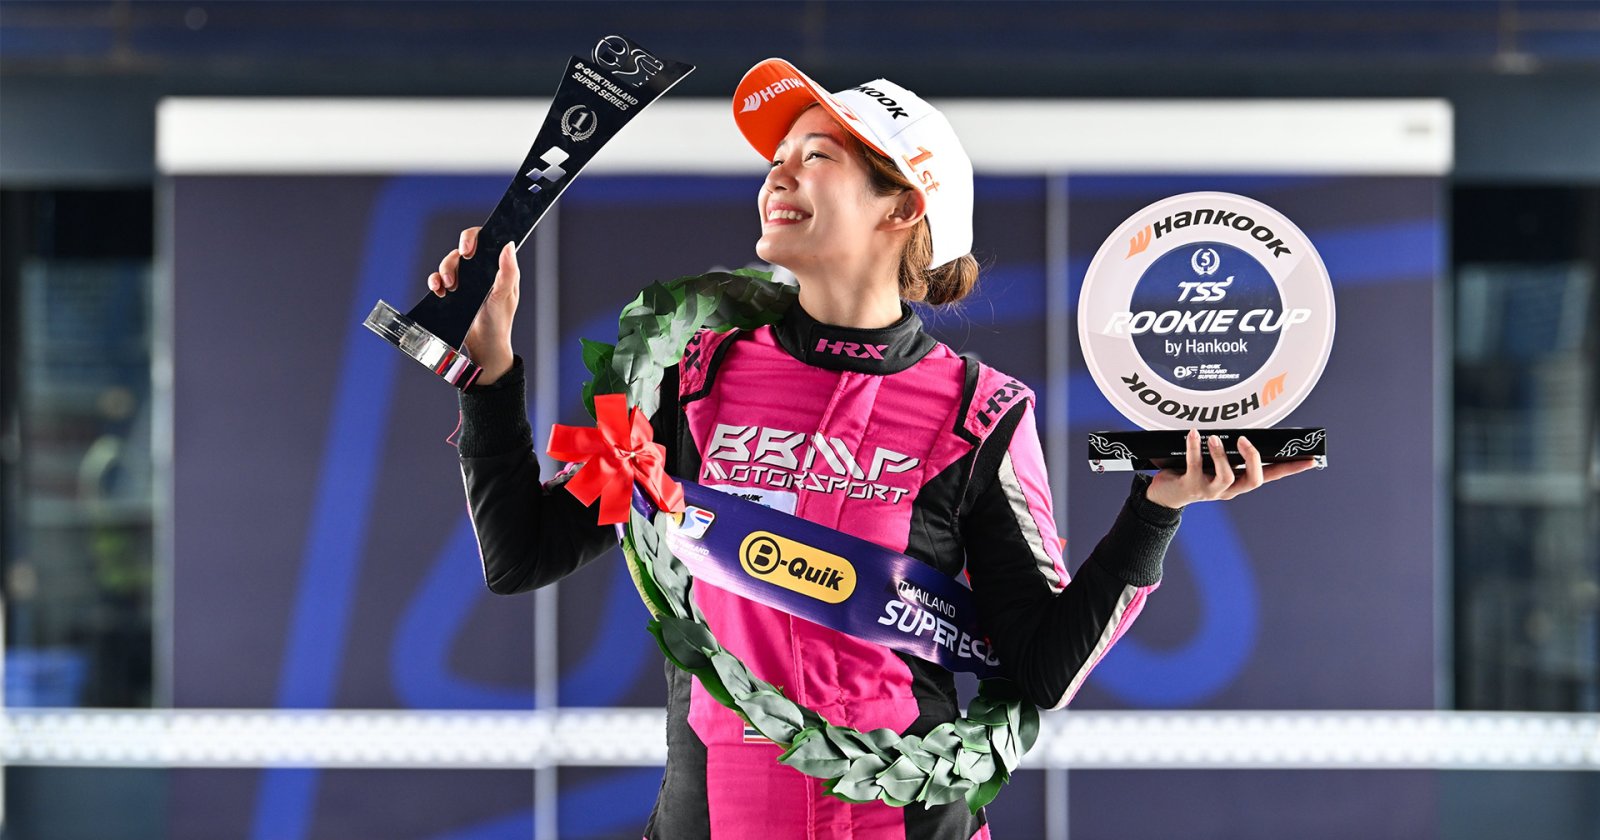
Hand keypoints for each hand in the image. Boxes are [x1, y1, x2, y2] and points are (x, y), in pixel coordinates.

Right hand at [427, 226, 518, 384]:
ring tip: (450, 287)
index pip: (484, 241)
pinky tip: (439, 291)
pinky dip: (434, 281)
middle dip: (455, 257)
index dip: (472, 237)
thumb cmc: (500, 320)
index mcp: (495, 267)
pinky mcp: (451, 292)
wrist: (484, 345)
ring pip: (448, 263)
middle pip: (461, 250)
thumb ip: (508, 271)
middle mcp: (479, 270)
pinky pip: (437, 279)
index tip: (467, 249)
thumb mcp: (506, 295)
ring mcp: (465, 280)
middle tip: (457, 271)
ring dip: (445, 271)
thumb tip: (508, 245)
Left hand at [1146, 430, 1318, 509]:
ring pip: (1226, 476)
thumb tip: (1243, 428)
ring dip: (1221, 455)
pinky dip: (1194, 448)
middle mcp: (1229, 489)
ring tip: (1214, 437)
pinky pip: (1195, 466)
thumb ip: (1231, 451)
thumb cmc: (1195, 472)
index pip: (1272, 475)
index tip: (1312, 459)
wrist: (1165, 495)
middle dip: (1253, 459)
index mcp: (1241, 482)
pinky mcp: (1190, 486)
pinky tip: (1193, 434)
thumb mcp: (1217, 462)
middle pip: (1254, 480)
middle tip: (1246, 440)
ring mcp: (1210, 491)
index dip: (1292, 469)